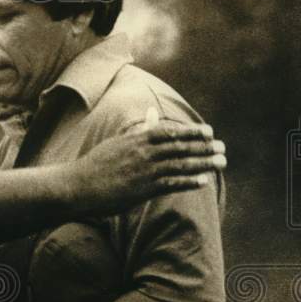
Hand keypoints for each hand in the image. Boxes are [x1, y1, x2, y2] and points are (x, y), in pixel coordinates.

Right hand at [63, 115, 224, 216]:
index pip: (171, 132)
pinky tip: (204, 181)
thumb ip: (138, 129)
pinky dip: (189, 182)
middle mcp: (143, 153)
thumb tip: (152, 112)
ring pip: (181, 165)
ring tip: (221, 163)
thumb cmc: (97, 164)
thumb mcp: (117, 142)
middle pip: (180, 148)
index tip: (209, 132)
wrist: (78, 186)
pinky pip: (172, 184)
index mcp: (137, 139)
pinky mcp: (143, 189)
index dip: (192, 132)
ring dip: (203, 163)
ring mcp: (144, 171)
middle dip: (204, 148)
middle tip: (222, 148)